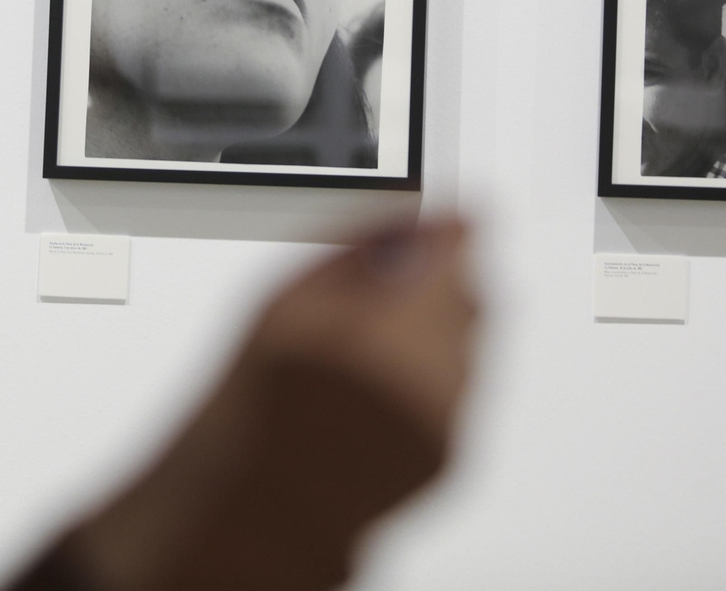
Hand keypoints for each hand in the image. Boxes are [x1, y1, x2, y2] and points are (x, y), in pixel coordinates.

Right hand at [67, 213, 479, 590]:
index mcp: (395, 330)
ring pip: (473, 345)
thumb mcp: (285, 299)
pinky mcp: (450, 458)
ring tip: (365, 353)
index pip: (461, 248)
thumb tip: (412, 220)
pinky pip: (463, 393)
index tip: (441, 224)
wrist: (252, 504)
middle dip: (438, 284)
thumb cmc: (254, 406)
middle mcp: (434, 378)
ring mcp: (446, 422)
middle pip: (472, 297)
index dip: (449, 229)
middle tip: (382, 293)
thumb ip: (359, 249)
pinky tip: (376, 390)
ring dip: (436, 333)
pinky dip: (432, 380)